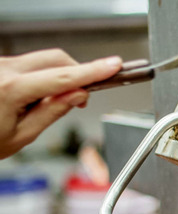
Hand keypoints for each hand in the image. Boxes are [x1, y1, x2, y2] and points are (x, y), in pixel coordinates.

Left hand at [0, 49, 122, 157]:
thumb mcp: (22, 136)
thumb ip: (53, 112)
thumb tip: (78, 95)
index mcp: (10, 90)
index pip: (62, 77)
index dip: (92, 71)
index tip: (113, 66)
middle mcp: (2, 70)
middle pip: (55, 60)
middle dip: (75, 74)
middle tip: (81, 99)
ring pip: (41, 62)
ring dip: (53, 80)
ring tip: (40, 108)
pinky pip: (26, 65)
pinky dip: (37, 80)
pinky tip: (27, 101)